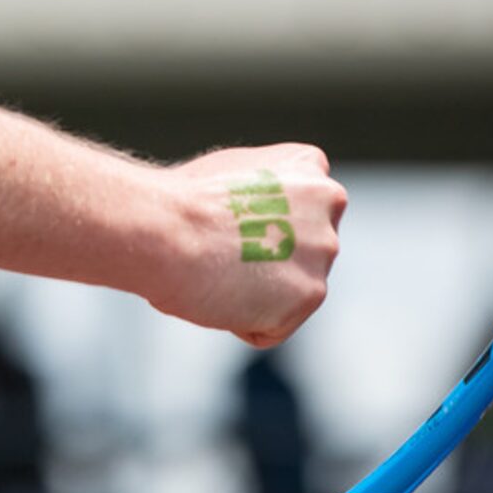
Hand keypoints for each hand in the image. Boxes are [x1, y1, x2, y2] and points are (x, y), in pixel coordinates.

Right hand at [147, 144, 346, 346]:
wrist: (164, 228)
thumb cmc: (182, 200)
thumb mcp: (236, 172)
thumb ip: (270, 193)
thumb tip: (268, 219)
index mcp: (310, 167)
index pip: (301, 212)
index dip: (258, 223)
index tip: (229, 219)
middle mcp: (328, 206)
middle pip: (300, 253)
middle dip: (265, 259)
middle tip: (222, 248)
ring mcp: (323, 251)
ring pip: (289, 291)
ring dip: (255, 292)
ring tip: (220, 269)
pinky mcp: (310, 293)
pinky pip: (273, 325)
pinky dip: (245, 320)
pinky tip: (222, 292)